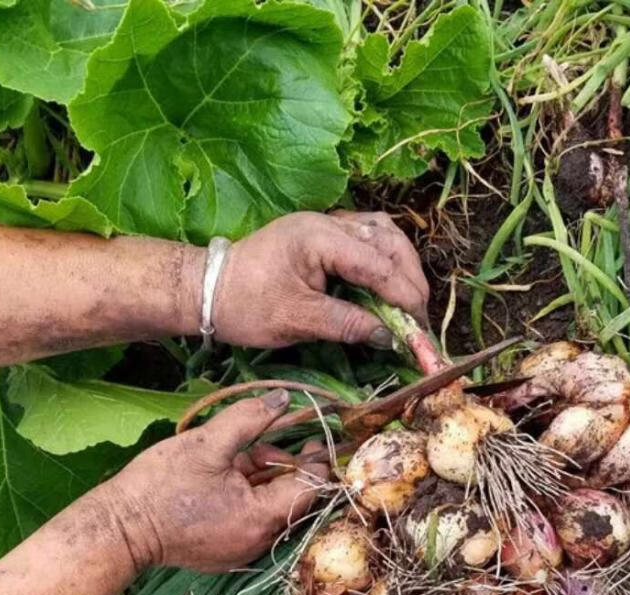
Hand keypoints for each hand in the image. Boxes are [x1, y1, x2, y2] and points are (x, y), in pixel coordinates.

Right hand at [102, 390, 325, 572]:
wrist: (119, 528)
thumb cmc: (159, 486)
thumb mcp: (207, 444)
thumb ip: (250, 419)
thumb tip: (284, 398)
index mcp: (261, 518)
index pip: (310, 487)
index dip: (317, 459)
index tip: (316, 436)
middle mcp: (260, 541)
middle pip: (294, 499)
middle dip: (284, 466)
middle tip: (259, 443)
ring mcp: (244, 550)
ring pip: (273, 508)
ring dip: (265, 479)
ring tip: (237, 458)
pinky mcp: (228, 552)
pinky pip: (254, 520)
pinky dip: (250, 497)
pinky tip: (227, 478)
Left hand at [213, 211, 429, 347]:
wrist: (209, 290)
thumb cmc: (246, 305)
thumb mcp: (296, 320)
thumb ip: (346, 324)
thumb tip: (388, 337)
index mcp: (319, 237)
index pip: (379, 264)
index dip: (405, 298)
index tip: (420, 330)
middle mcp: (329, 222)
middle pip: (390, 241)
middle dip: (411, 281)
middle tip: (420, 320)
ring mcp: (328, 224)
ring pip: (385, 234)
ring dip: (404, 267)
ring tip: (411, 303)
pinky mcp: (326, 235)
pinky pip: (370, 238)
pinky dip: (388, 260)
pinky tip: (391, 285)